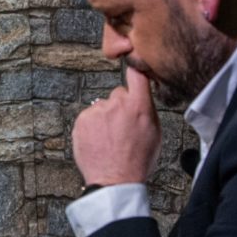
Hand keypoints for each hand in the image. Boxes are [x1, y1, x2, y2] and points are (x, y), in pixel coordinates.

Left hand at [72, 67, 161, 185]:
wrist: (114, 181)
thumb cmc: (137, 160)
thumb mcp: (155, 133)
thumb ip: (146, 109)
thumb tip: (142, 96)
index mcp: (139, 106)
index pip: (137, 73)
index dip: (134, 65)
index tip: (131, 55)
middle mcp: (116, 104)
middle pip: (117, 94)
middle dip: (119, 107)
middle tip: (122, 128)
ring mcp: (97, 112)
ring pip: (102, 107)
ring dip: (104, 118)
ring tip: (110, 139)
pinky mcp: (81, 120)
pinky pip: (89, 117)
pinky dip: (92, 127)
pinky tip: (99, 141)